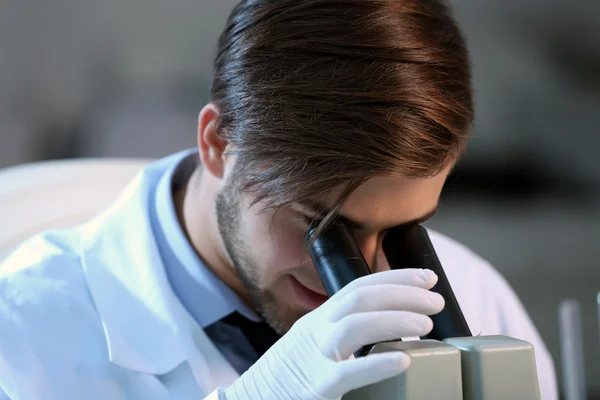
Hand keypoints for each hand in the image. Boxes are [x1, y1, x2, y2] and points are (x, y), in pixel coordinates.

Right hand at [220, 268, 443, 399]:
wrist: (252, 399)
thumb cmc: (290, 373)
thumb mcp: (315, 341)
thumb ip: (344, 332)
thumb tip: (387, 326)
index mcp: (319, 319)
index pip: (359, 286)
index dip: (395, 277)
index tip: (427, 278)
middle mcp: (316, 330)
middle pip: (360, 298)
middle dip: (402, 293)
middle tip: (436, 300)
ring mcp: (314, 357)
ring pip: (354, 326)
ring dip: (395, 319)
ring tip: (426, 324)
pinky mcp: (315, 386)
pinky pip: (347, 372)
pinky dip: (377, 364)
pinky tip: (403, 360)